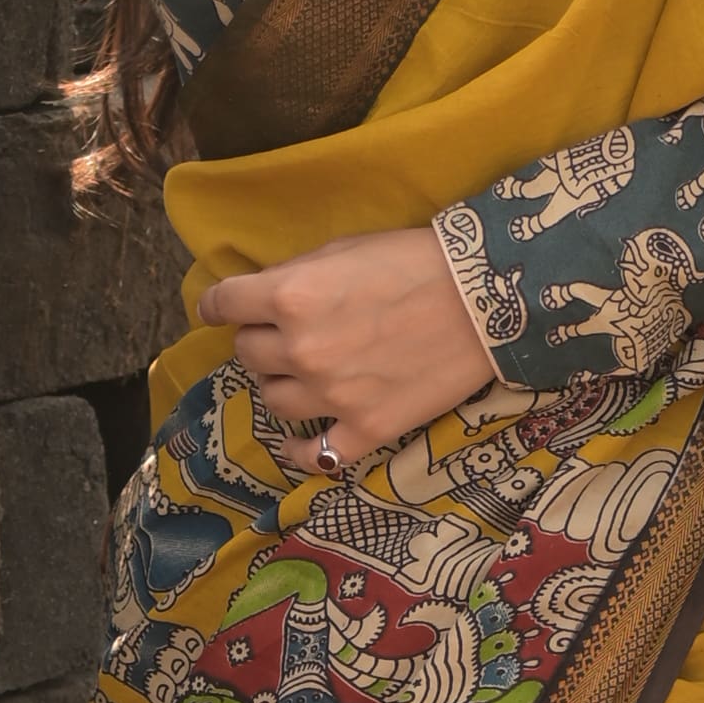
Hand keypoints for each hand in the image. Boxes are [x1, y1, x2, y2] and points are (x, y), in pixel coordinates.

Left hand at [202, 227, 494, 471]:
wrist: (485, 299)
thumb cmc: (416, 261)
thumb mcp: (344, 248)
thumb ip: (296, 276)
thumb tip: (262, 296)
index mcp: (290, 295)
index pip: (224, 304)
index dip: (219, 304)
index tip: (220, 308)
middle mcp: (301, 348)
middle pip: (248, 352)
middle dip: (261, 339)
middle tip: (288, 332)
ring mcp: (331, 395)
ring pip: (273, 398)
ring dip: (281, 383)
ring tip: (305, 372)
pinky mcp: (366, 428)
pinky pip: (315, 453)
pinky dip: (302, 448)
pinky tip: (303, 438)